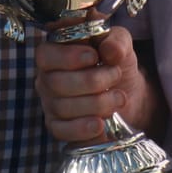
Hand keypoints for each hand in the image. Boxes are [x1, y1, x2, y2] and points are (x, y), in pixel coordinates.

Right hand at [34, 24, 144, 143]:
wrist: (127, 93)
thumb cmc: (114, 63)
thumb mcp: (120, 45)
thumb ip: (116, 42)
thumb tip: (110, 50)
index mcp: (54, 54)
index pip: (45, 55)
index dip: (68, 57)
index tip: (94, 56)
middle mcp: (47, 79)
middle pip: (56, 83)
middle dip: (91, 80)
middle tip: (116, 75)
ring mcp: (50, 104)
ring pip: (62, 107)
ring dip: (96, 103)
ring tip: (119, 98)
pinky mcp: (58, 127)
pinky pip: (62, 131)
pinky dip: (82, 129)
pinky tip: (100, 124)